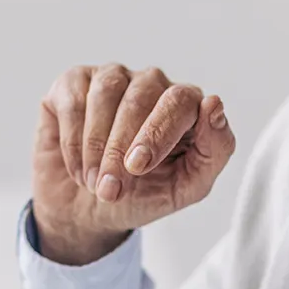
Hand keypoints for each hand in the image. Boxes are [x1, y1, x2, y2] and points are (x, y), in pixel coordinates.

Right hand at [32, 63, 235, 264]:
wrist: (88, 210)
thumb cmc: (143, 195)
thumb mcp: (187, 187)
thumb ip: (214, 150)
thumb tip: (215, 105)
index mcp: (186, 105)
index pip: (181, 100)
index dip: (158, 132)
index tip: (138, 166)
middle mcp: (151, 84)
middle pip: (140, 97)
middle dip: (120, 149)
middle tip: (110, 189)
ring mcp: (112, 78)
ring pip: (105, 94)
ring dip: (96, 147)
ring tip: (96, 183)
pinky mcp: (74, 81)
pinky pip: (74, 100)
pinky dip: (73, 141)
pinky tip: (78, 167)